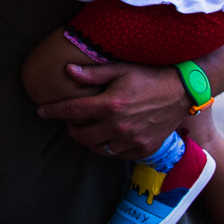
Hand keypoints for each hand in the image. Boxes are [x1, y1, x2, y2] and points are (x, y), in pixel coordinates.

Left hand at [37, 61, 188, 157]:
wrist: (182, 92)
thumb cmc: (150, 76)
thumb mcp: (120, 69)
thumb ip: (93, 74)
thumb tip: (68, 71)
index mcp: (110, 104)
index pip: (72, 111)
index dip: (53, 111)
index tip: (41, 111)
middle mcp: (118, 126)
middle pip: (81, 135)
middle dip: (71, 128)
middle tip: (71, 120)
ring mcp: (131, 140)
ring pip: (97, 148)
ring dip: (88, 140)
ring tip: (88, 129)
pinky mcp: (143, 148)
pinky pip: (116, 154)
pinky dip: (108, 147)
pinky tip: (108, 136)